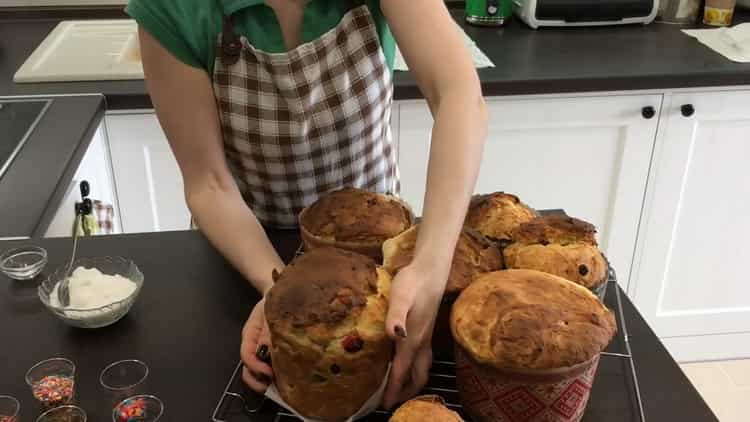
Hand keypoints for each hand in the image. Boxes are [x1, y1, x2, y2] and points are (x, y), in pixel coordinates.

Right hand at [240, 298, 273, 392]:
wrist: (281, 295)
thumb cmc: (274, 302)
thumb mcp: (270, 312)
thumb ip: (268, 332)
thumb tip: (268, 350)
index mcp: (250, 335)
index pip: (246, 355)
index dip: (255, 367)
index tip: (269, 373)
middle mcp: (254, 346)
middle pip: (248, 370)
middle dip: (257, 382)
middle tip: (271, 388)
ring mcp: (262, 351)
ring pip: (257, 373)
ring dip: (266, 382)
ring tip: (279, 388)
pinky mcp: (274, 354)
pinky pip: (270, 368)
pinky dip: (276, 377)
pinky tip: (287, 380)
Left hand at [382, 262, 446, 408]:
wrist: (430, 270)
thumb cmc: (413, 283)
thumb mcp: (401, 297)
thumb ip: (396, 316)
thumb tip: (394, 334)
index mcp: (413, 340)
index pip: (402, 373)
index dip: (393, 390)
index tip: (384, 406)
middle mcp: (421, 343)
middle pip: (417, 376)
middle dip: (406, 392)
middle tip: (391, 402)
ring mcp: (425, 337)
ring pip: (422, 367)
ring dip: (412, 381)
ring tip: (399, 388)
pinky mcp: (425, 329)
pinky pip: (421, 358)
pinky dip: (413, 368)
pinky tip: (403, 361)